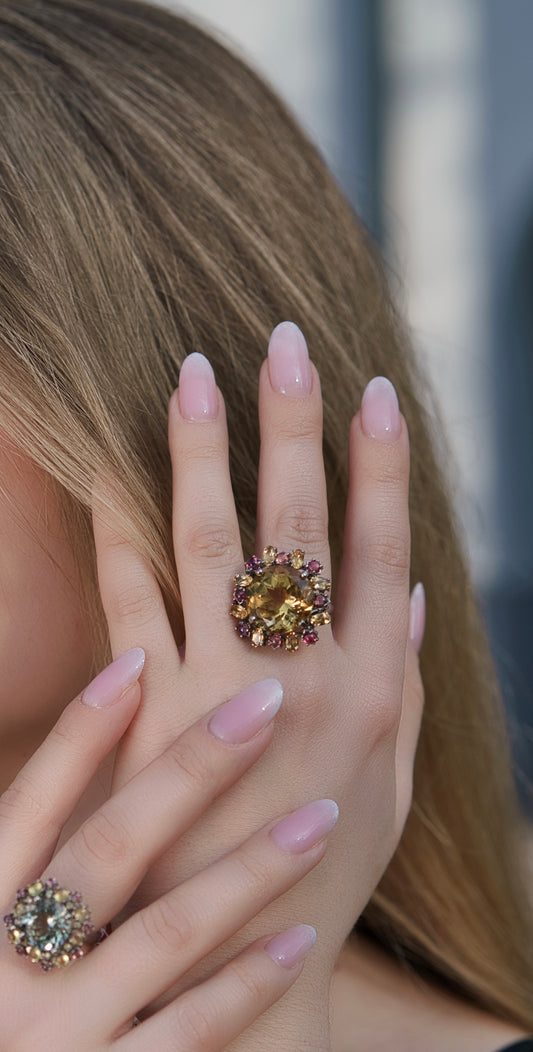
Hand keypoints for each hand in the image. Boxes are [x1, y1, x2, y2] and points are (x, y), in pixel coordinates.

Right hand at [0, 654, 334, 1048]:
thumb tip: (97, 737)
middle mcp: (8, 964)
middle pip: (110, 846)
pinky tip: (300, 941)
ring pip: (164, 934)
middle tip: (268, 702)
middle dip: (192, 768)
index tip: (140, 657)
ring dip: (249, 871)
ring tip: (319, 818)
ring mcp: (56, 1033)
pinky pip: (185, 1035)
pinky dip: (244, 984)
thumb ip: (22, 857)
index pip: (31, 800)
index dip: (82, 730)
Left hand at [93, 322, 424, 1041]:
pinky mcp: (146, 716)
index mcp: (373, 690)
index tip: (373, 390)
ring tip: (190, 374)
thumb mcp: (396, 785)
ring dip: (200, 456)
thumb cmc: (326, 862)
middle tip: (282, 344)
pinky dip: (119, 536)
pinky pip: (127, 607)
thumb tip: (404, 591)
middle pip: (296, 530)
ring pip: (209, 550)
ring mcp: (218, 694)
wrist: (234, 955)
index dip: (379, 468)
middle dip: (290, 430)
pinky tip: (112, 473)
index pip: (381, 550)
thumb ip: (403, 682)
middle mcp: (302, 679)